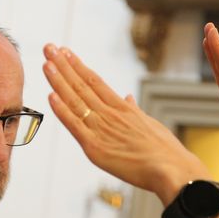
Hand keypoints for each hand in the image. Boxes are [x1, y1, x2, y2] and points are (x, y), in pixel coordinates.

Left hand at [42, 44, 205, 202]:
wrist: (171, 170)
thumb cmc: (165, 151)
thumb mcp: (149, 124)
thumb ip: (134, 110)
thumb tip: (128, 98)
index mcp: (123, 108)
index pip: (95, 81)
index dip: (78, 66)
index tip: (66, 52)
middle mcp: (111, 114)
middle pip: (82, 85)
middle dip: (63, 65)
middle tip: (48, 47)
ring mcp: (102, 129)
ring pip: (76, 100)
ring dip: (59, 80)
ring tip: (46, 62)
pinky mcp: (96, 148)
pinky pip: (75, 126)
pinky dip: (62, 110)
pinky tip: (50, 95)